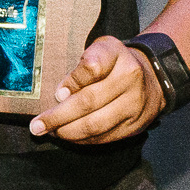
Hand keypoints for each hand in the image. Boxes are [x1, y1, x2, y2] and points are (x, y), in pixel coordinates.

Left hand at [30, 36, 164, 144]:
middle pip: (89, 101)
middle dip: (58, 117)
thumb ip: (81, 65)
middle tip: (37, 125)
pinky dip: (82, 140)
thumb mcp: (100, 49)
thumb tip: (61, 94)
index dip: (73, 81)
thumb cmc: (115, 63)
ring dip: (68, 132)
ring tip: (50, 132)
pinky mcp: (134, 126)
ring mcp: (134, 105)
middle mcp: (129, 79)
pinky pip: (104, 137)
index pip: (92, 67)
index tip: (57, 93)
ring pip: (96, 124)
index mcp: (117, 54)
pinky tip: (68, 136)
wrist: (152, 78)